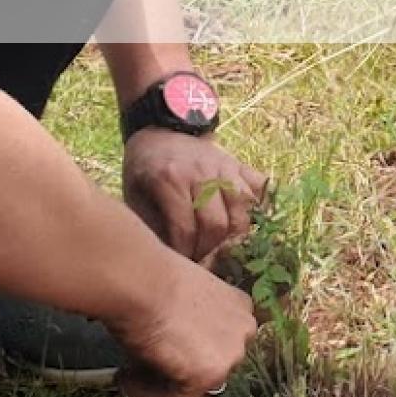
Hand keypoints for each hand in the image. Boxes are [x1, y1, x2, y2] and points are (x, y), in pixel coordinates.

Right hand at [108, 264, 258, 396]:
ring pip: (196, 386)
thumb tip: (168, 346)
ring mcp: (231, 355)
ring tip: (130, 372)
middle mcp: (245, 331)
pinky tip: (126, 378)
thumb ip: (190, 321)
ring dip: (163, 384)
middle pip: (212, 365)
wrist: (139, 280)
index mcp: (240, 306)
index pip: (221, 342)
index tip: (163, 350)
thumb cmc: (150, 278)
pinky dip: (148, 395)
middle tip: (143, 364)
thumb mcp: (182, 296)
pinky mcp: (209, 375)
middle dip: (180, 369)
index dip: (190, 350)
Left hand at [123, 130, 267, 263]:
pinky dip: (260, 209)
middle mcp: (201, 173)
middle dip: (211, 251)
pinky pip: (261, 188)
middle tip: (204, 262)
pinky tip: (250, 225)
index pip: (185, 230)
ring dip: (235, 237)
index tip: (184, 266)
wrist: (160, 130)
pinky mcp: (238, 164)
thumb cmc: (144, 168)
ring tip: (223, 250)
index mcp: (170, 180)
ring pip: (243, 211)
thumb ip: (151, 226)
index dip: (186, 255)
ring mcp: (224, 167)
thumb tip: (173, 261)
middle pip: (217, 224)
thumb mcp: (134, 196)